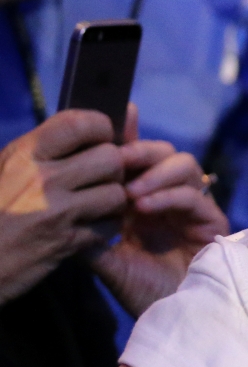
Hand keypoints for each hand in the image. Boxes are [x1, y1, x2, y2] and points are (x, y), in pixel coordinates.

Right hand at [0, 110, 126, 305]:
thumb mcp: (5, 169)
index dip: (100, 127)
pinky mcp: (68, 242)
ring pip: (116, 193)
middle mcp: (44, 178)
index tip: (100, 138)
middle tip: (101, 178)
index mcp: (25, 155)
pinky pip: (109, 226)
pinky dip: (106, 227)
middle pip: (110, 158)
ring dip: (113, 200)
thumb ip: (41, 152)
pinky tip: (90, 227)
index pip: (80, 123)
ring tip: (97, 204)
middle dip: (113, 168)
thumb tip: (82, 133)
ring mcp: (58, 212)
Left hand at [89, 108, 228, 316]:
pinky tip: (146, 207)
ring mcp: (192, 208)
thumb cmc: (143, 292)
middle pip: (164, 153)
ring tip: (131, 191)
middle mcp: (169, 199)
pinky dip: (170, 194)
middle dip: (142, 150)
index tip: (117, 114)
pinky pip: (195, 195)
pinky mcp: (212, 221)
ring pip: (184, 165)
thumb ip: (91, 231)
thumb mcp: (107, 259)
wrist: (174, 319)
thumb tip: (67, 204)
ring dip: (156, 172)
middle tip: (118, 158)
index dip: (129, 135)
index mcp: (144, 201)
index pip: (138, 161)